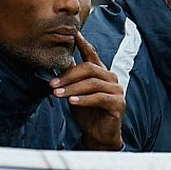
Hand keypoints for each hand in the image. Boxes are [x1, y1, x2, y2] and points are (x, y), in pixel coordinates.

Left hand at [49, 31, 124, 149]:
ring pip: (92, 83)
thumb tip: (57, 63)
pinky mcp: (118, 104)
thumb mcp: (75, 93)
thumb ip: (71, 79)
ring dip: (72, 88)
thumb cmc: (87, 114)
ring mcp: (117, 91)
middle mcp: (111, 79)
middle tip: (53, 84)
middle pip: (89, 68)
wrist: (98, 135)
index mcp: (102, 73)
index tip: (73, 34)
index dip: (83, 43)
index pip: (92, 54)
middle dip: (68, 75)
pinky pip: (98, 98)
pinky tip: (72, 101)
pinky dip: (83, 99)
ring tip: (57, 94)